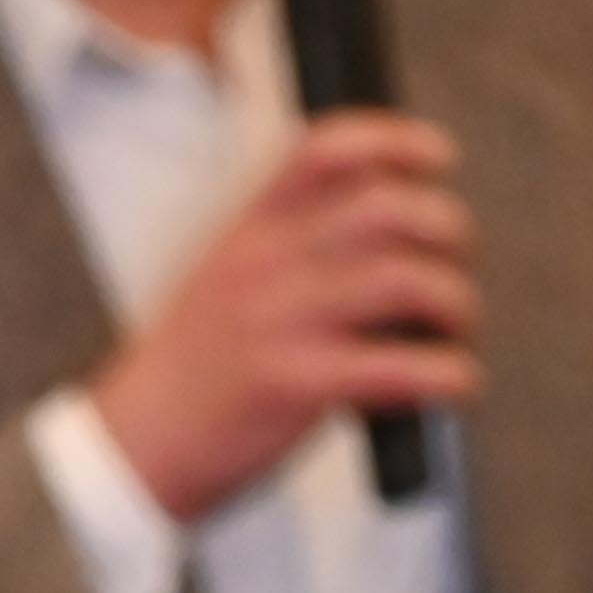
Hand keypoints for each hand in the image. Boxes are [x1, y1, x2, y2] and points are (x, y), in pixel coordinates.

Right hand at [87, 113, 480, 525]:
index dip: (398, 143)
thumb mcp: (223, 279)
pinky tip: (457, 382)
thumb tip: (386, 239)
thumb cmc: (193, 372)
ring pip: (405, 279)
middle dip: (448, 231)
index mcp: (248, 228)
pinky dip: (449, 373)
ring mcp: (282, 323)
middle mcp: (267, 264)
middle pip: (388, 208)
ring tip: (456, 328)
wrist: (135, 449)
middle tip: (456, 266)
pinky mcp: (296, 386)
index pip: (328, 149)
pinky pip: (398, 367)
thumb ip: (288, 246)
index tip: (438, 159)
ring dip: (455, 302)